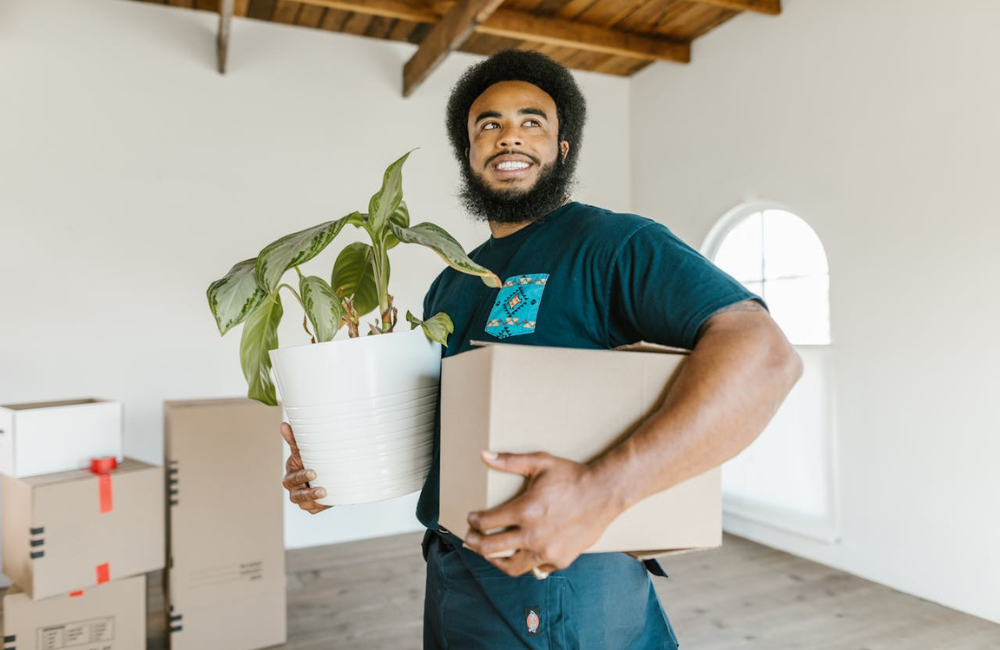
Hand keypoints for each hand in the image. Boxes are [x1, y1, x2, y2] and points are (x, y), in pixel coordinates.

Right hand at [280, 422, 330, 514]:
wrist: (323, 471)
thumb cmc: (309, 459)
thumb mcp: (304, 451)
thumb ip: (295, 440)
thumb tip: (284, 425)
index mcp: (291, 474)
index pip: (294, 477)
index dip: (302, 476)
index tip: (314, 473)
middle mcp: (293, 488)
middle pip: (298, 494)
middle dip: (309, 492)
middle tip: (322, 489)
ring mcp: (301, 499)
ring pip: (305, 503)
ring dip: (315, 501)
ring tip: (326, 495)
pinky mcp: (311, 506)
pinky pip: (315, 509)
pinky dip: (321, 506)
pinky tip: (329, 501)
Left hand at [462, 451, 620, 577]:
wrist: (605, 493)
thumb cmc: (572, 476)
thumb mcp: (541, 462)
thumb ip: (510, 461)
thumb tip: (484, 455)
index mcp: (525, 510)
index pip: (486, 523)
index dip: (474, 521)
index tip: (471, 519)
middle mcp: (534, 535)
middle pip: (491, 549)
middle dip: (475, 544)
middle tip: (471, 539)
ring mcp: (547, 551)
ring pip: (511, 566)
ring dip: (496, 560)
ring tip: (490, 553)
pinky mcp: (560, 560)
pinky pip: (535, 568)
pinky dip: (525, 562)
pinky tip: (521, 554)